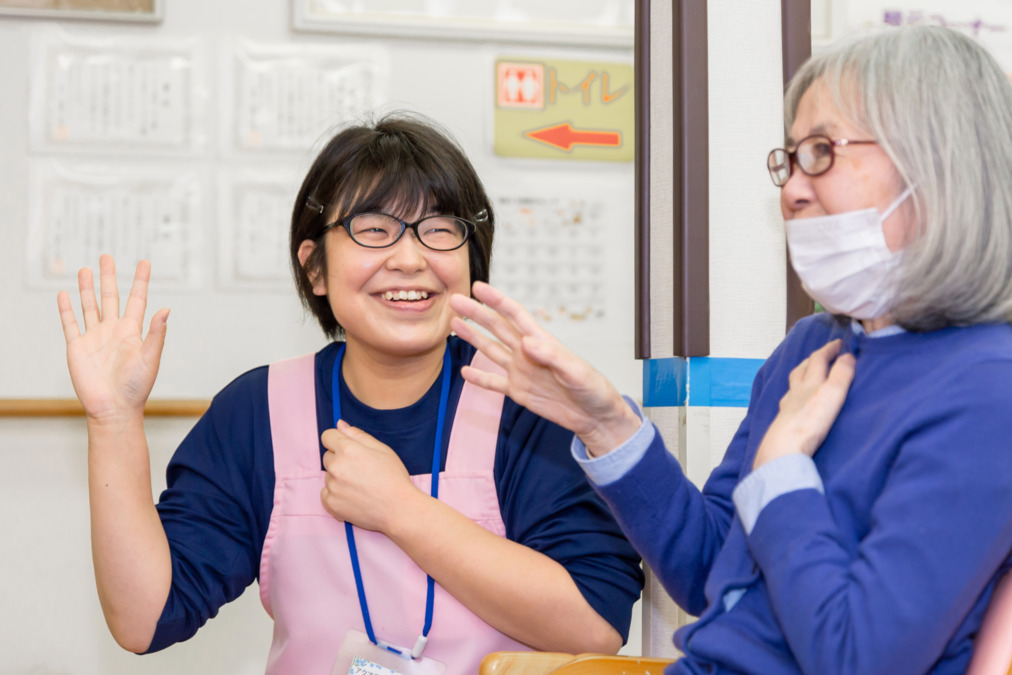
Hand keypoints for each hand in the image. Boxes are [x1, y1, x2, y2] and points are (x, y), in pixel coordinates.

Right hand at [57, 255, 168, 423]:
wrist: (113, 408)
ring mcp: (94, 338)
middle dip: (109, 277)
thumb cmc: (136, 387)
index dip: (140, 281)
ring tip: (85, 269)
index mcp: (132, 331)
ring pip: (89, 306)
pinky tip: (64, 294)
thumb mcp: (150, 358)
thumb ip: (156, 333)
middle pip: (110, 297)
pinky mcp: (77, 347)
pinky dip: (66, 309)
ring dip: (87, 288)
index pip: (137, 299)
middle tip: (106, 257)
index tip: (145, 262)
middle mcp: (113, 331)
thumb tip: (166, 309)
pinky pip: (70, 324)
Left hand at [320, 420, 422, 532]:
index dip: (339, 441)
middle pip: (327, 456)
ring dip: (339, 478)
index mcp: (348, 449)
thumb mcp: (382, 449)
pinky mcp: (330, 503)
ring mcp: (332, 486)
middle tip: (360, 470)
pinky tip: (353, 497)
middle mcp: (336, 466)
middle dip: (340, 460)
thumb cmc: (394, 477)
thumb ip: (358, 435)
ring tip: (360, 486)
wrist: (399, 509)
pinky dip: (336, 494)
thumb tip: (339, 424)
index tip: (349, 449)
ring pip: (329, 475)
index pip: (327, 436)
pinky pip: (326, 493)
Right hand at [449, 282, 640, 456]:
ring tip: (454, 323)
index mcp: (542, 342)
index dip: (497, 301)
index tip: (479, 287)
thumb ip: (551, 356)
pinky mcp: (519, 391)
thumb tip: (526, 341)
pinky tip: (465, 372)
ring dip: (473, 337)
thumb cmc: (592, 389)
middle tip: (456, 300)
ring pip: (491, 350)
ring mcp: (521, 372)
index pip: (515, 315)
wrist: (594, 417)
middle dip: (477, 313)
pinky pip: (494, 383)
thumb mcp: (576, 371)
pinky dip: (480, 378)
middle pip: (497, 328)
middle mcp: (527, 353)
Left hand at [753, 339, 855, 469]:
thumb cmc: (809, 422)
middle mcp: (796, 392)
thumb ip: (841, 375)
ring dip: (801, 373)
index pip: (818, 359)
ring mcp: (788, 406)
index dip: (829, 349)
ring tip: (806, 372)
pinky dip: (793, 394)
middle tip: (823, 354)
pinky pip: (788, 400)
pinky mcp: (784, 421)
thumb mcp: (832, 394)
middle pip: (802, 369)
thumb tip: (848, 356)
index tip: (839, 342)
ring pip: (793, 384)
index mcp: (809, 383)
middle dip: (813, 359)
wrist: (784, 448)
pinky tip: (793, 400)